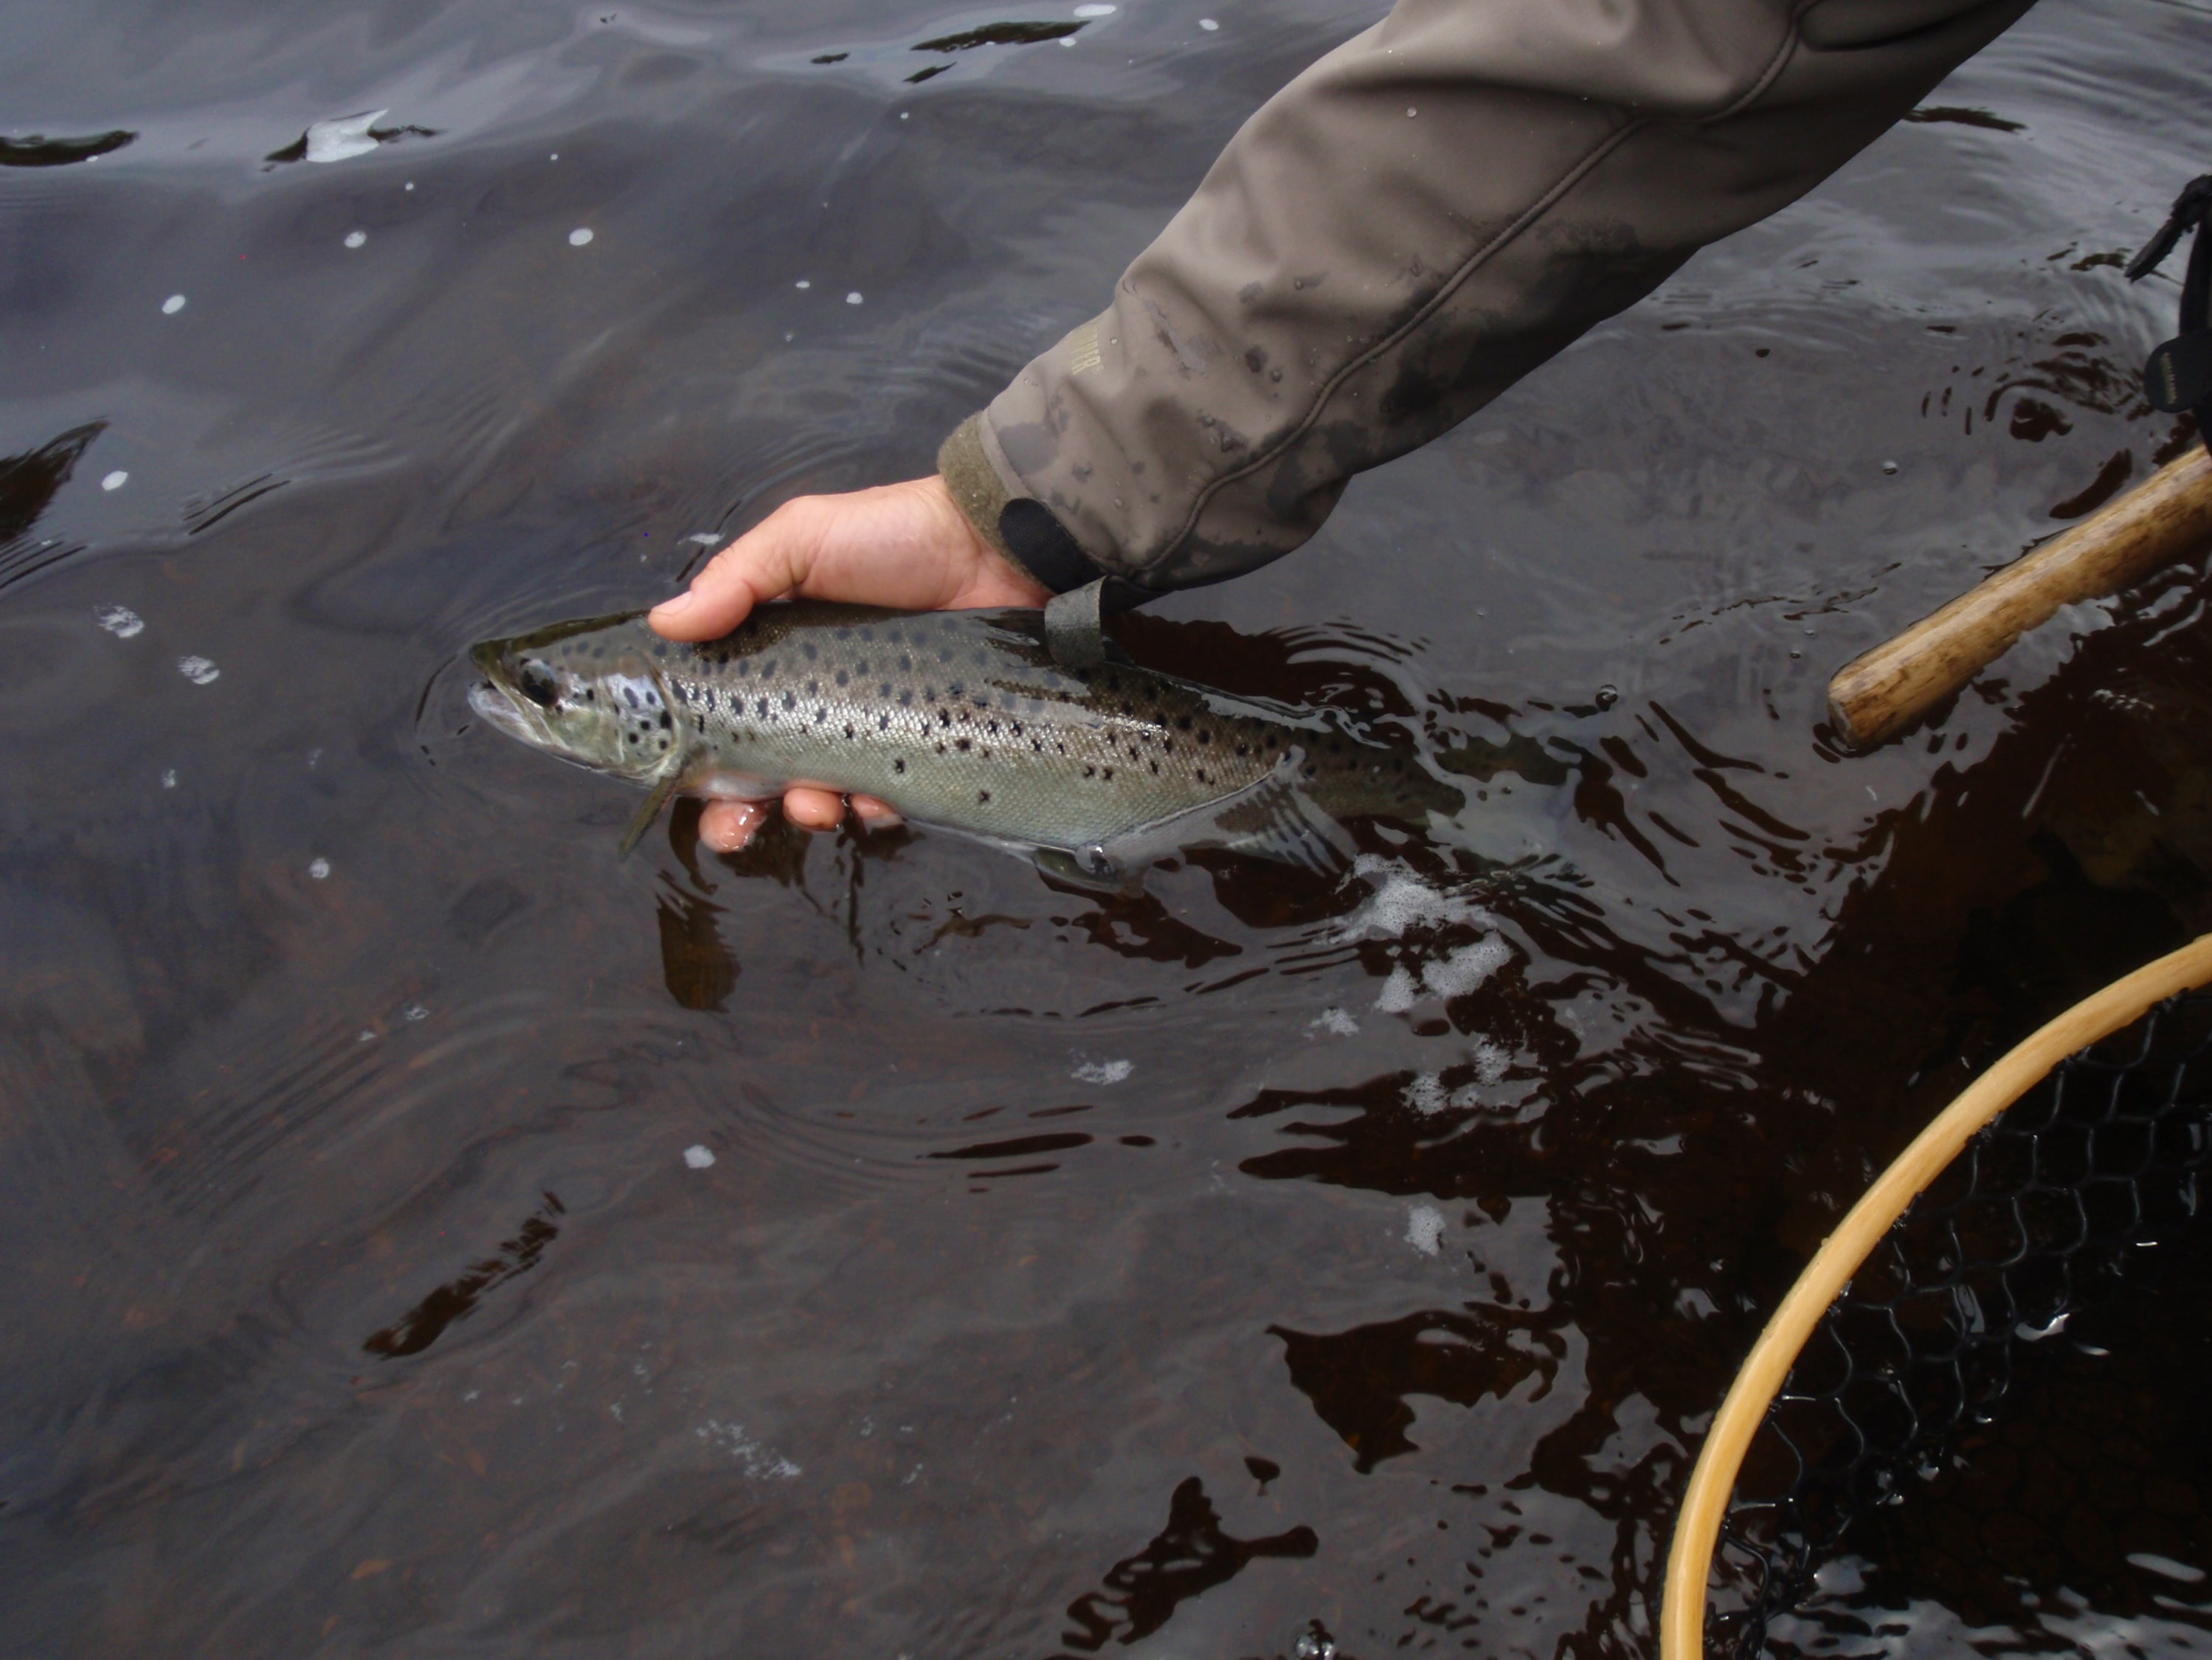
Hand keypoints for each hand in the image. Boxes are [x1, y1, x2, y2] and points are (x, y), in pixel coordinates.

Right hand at [651, 475, 1047, 852]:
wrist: (998, 549)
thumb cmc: (897, 534)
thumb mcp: (803, 538)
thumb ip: (737, 578)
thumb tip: (666, 622)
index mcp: (774, 652)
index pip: (720, 714)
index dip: (697, 758)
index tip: (684, 785)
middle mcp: (816, 695)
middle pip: (761, 773)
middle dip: (739, 811)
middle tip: (734, 826)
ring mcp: (870, 724)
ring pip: (823, 793)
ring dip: (808, 810)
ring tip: (816, 804)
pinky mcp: (921, 744)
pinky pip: (890, 795)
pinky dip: (876, 807)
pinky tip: (877, 801)